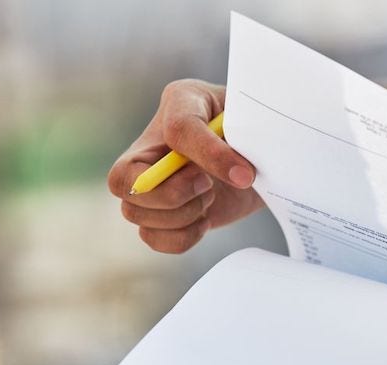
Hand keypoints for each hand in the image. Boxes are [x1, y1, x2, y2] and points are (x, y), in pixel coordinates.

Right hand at [108, 79, 262, 252]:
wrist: (263, 157)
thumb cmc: (251, 129)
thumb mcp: (245, 120)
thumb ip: (234, 141)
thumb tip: (238, 176)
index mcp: (177, 105)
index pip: (177, 129)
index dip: (209, 155)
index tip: (243, 174)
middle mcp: (153, 144)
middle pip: (124, 182)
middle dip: (173, 194)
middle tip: (208, 186)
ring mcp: (153, 182)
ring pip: (133, 213)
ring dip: (179, 216)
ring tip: (209, 198)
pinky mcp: (165, 214)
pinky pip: (153, 238)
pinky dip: (181, 237)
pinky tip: (204, 221)